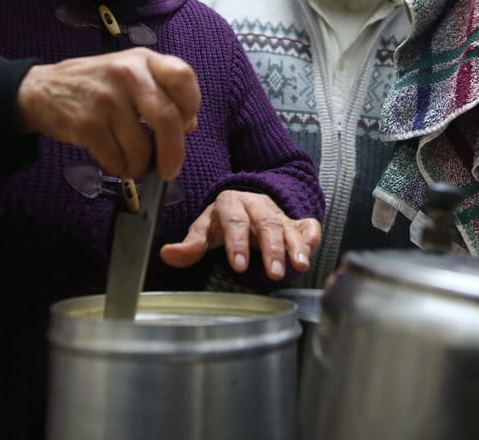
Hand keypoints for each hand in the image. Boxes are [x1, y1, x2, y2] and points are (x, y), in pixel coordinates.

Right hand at [16, 48, 200, 179]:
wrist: (41, 90)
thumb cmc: (95, 84)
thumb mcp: (129, 73)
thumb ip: (161, 92)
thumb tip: (190, 125)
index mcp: (143, 59)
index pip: (183, 78)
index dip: (191, 107)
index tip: (185, 126)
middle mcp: (127, 74)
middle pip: (167, 119)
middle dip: (173, 152)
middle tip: (171, 170)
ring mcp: (106, 98)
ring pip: (141, 148)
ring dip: (140, 165)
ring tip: (132, 161)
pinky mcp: (87, 124)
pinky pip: (116, 160)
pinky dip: (119, 168)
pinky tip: (113, 159)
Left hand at [159, 190, 321, 280]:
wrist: (244, 204)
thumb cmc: (222, 221)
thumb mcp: (204, 230)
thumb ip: (189, 245)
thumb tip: (167, 254)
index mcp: (230, 204)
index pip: (234, 222)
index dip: (237, 243)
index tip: (238, 265)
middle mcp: (256, 205)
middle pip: (265, 224)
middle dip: (272, 249)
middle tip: (274, 273)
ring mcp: (277, 212)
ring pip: (287, 226)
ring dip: (295, 246)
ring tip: (299, 266)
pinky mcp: (293, 221)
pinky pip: (306, 224)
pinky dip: (311, 236)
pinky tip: (312, 249)